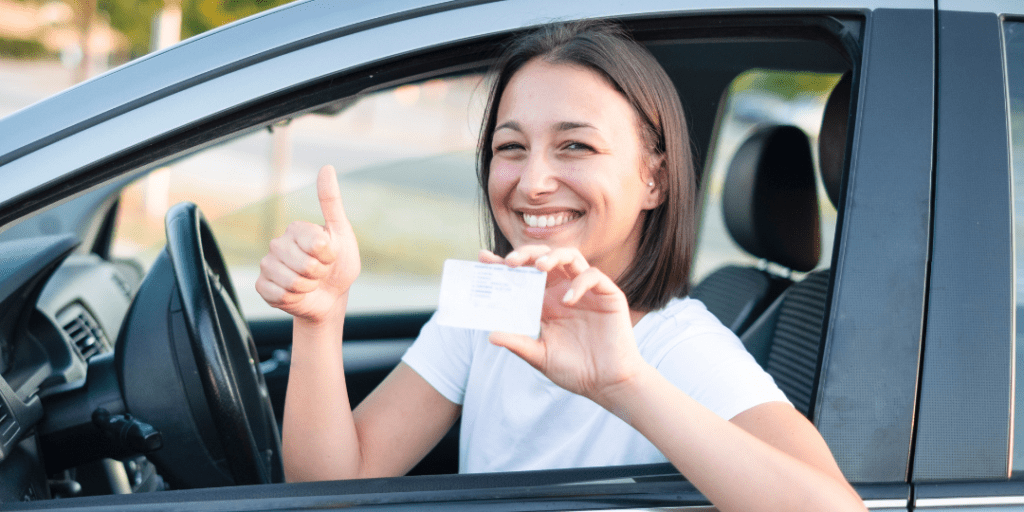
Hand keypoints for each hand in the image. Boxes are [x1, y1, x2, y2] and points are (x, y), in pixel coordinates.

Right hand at [256, 165, 360, 324]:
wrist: (330, 297)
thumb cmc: (339, 265)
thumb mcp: (342, 234)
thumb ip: (331, 202)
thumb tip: (327, 167)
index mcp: (297, 229)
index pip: (316, 243)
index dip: (329, 255)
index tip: (331, 256)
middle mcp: (278, 243)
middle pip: (304, 264)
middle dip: (319, 273)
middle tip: (320, 272)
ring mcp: (268, 264)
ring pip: (291, 281)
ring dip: (308, 287)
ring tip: (310, 283)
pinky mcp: (262, 285)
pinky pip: (277, 294)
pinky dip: (293, 298)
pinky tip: (296, 294)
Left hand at [480, 246, 647, 401]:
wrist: (608, 384)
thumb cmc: (575, 371)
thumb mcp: (540, 357)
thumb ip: (518, 343)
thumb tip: (490, 335)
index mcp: (546, 303)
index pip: (523, 276)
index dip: (504, 264)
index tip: (483, 258)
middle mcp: (564, 291)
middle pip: (544, 258)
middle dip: (526, 254)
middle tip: (510, 262)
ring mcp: (586, 291)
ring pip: (570, 256)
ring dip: (553, 256)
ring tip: (540, 267)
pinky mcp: (608, 295)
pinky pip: (593, 276)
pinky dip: (579, 283)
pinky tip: (568, 300)